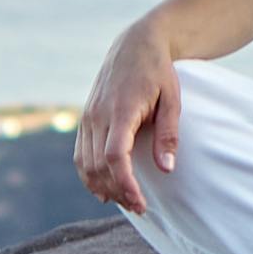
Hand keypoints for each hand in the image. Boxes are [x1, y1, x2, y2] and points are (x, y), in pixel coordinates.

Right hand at [74, 17, 185, 207]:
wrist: (135, 45)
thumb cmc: (159, 72)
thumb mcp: (173, 100)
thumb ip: (168, 135)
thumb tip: (167, 169)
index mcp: (121, 109)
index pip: (115, 156)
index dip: (125, 184)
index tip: (140, 203)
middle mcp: (98, 114)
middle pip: (99, 165)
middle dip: (117, 191)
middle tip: (140, 207)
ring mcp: (88, 117)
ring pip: (85, 163)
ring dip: (103, 187)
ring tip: (125, 201)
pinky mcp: (85, 119)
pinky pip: (79, 154)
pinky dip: (88, 175)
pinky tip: (102, 189)